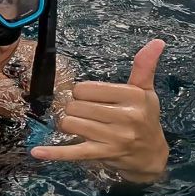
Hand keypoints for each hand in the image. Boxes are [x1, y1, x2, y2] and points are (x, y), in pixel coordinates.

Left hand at [30, 39, 168, 182]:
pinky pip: (73, 152)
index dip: (82, 92)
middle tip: (85, 112)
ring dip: (68, 123)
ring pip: (70, 124)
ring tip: (80, 124)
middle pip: (76, 106)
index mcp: (132, 97)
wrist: (151, 154)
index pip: (87, 88)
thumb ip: (144, 66)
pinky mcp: (102, 154)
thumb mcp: (146, 91)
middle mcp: (124, 118)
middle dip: (74, 108)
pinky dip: (54, 153)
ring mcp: (113, 138)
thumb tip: (157, 41)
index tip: (90, 97)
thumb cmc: (145, 117)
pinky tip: (37, 152)